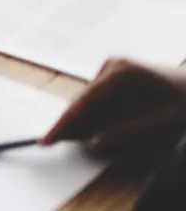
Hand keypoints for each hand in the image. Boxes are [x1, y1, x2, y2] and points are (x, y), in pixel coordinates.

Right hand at [42, 59, 185, 156]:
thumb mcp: (166, 124)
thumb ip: (129, 133)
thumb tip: (94, 143)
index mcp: (121, 74)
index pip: (82, 103)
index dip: (63, 124)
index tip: (45, 141)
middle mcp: (112, 66)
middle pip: (82, 101)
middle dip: (73, 125)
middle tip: (57, 144)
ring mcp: (114, 68)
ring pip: (90, 101)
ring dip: (87, 122)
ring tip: (82, 138)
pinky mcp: (118, 74)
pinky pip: (99, 99)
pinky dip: (98, 115)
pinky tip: (102, 128)